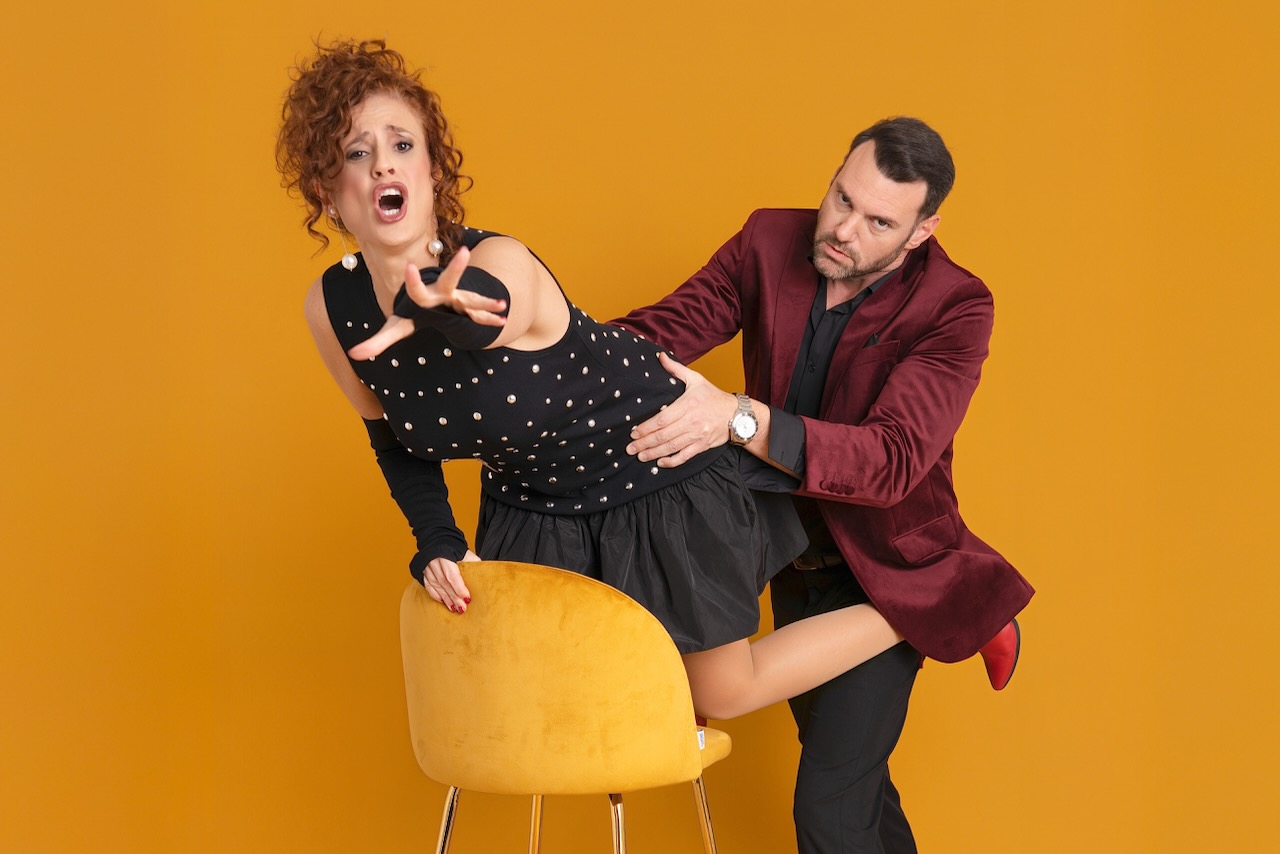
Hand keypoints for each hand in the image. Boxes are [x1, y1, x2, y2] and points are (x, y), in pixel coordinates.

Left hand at [347, 247, 507, 360]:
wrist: (435, 300)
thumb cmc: (414, 313)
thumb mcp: (397, 326)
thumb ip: (378, 340)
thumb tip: (353, 354)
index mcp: (423, 297)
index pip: (416, 289)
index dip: (412, 279)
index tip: (409, 265)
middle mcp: (442, 293)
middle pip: (450, 279)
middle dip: (457, 268)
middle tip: (465, 252)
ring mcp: (458, 299)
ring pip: (472, 298)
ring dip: (485, 301)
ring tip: (501, 304)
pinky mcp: (469, 306)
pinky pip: (481, 312)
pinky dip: (490, 317)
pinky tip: (503, 320)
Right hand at [422, 549, 479, 612]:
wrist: (437, 540)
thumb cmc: (454, 547)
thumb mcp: (465, 552)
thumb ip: (472, 563)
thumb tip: (483, 576)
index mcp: (445, 555)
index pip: (452, 575)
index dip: (459, 588)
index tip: (467, 598)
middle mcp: (434, 562)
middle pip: (444, 583)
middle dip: (454, 597)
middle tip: (462, 608)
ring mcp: (427, 567)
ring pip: (436, 586)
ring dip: (446, 599)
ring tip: (455, 609)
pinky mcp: (423, 572)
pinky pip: (429, 586)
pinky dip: (436, 595)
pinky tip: (443, 602)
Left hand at [625, 351, 736, 466]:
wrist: (737, 414)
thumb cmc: (714, 397)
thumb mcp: (696, 379)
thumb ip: (676, 369)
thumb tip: (660, 357)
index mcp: (687, 405)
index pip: (662, 419)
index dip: (646, 427)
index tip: (633, 432)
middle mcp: (691, 422)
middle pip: (663, 435)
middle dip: (645, 443)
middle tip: (630, 448)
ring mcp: (697, 435)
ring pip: (671, 447)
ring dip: (654, 453)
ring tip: (640, 456)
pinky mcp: (702, 446)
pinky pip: (685, 456)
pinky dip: (672, 461)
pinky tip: (660, 463)